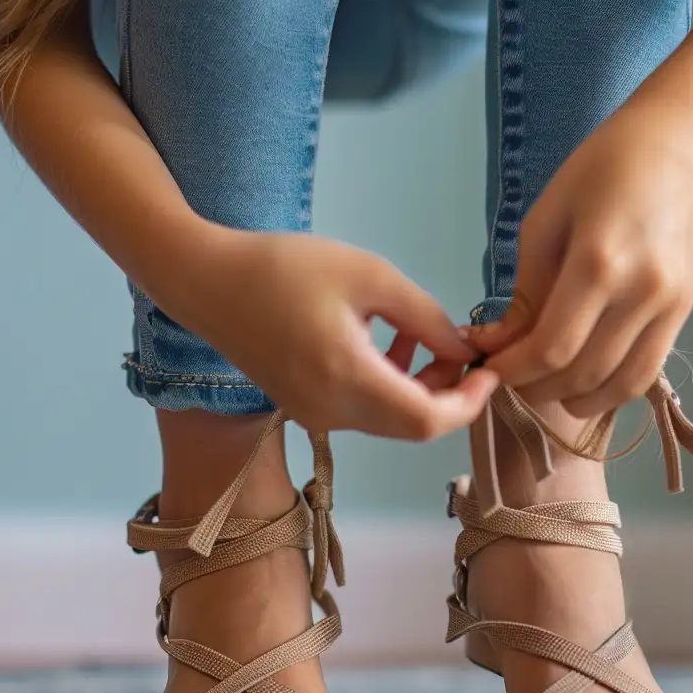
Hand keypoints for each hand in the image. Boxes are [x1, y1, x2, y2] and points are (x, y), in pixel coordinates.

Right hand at [178, 232, 496, 439]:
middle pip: (415, 425)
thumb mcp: (366, 275)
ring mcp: (318, 417)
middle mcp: (333, 413)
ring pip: (392, 419)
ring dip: (421, 385)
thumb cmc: (282, 267)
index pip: (429, 420)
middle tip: (459, 345)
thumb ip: (424, 315)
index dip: (469, 403)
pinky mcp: (308, 410)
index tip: (488, 370)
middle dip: (449, 392)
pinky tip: (389, 340)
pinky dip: (391, 383)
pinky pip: (366, 411)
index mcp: (348, 380)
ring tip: (421, 331)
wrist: (203, 281)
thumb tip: (463, 348)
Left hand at [468, 93, 692, 416]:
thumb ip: (525, 291)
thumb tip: (499, 344)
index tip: (490, 369)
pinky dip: (613, 391)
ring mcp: (668, 307)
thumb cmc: (600, 170)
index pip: (552, 347)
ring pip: (619, 386)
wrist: (676, 148)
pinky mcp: (684, 312)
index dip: (515, 371)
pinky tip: (586, 382)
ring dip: (577, 399)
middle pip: (583, 373)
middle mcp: (639, 292)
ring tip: (546, 387)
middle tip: (511, 380)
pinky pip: (648, 373)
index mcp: (597, 262)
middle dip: (538, 387)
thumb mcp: (546, 220)